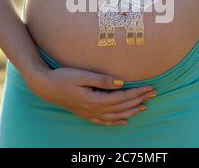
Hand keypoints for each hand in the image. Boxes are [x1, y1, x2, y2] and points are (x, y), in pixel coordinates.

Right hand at [25, 65, 156, 126]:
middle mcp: (95, 110)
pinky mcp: (86, 114)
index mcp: (96, 99)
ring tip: (144, 107)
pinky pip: (104, 122)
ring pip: (116, 116)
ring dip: (131, 112)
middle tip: (153, 94)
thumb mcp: (82, 75)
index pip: (122, 97)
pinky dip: (116, 123)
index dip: (137, 93)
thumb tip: (121, 82)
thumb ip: (102, 80)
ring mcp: (90, 114)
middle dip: (139, 100)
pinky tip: (124, 122)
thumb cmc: (63, 77)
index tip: (150, 88)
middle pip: (122, 107)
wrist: (45, 87)